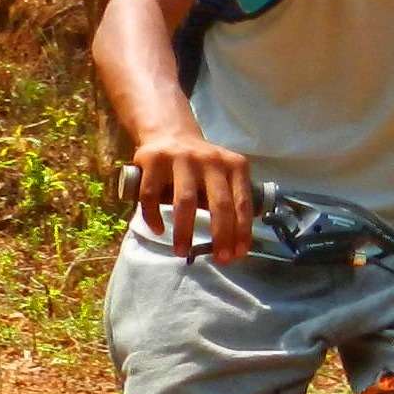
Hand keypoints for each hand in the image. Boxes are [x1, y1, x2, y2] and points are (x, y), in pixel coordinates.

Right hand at [132, 125, 254, 264]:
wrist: (169, 134)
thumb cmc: (201, 166)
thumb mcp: (224, 174)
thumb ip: (230, 199)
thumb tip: (235, 246)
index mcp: (233, 164)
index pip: (241, 202)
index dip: (241, 231)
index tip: (237, 254)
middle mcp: (210, 159)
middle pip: (219, 204)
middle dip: (220, 236)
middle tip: (218, 259)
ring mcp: (180, 158)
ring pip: (185, 202)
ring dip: (184, 231)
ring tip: (181, 252)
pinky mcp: (152, 160)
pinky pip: (151, 195)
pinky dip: (154, 216)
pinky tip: (158, 230)